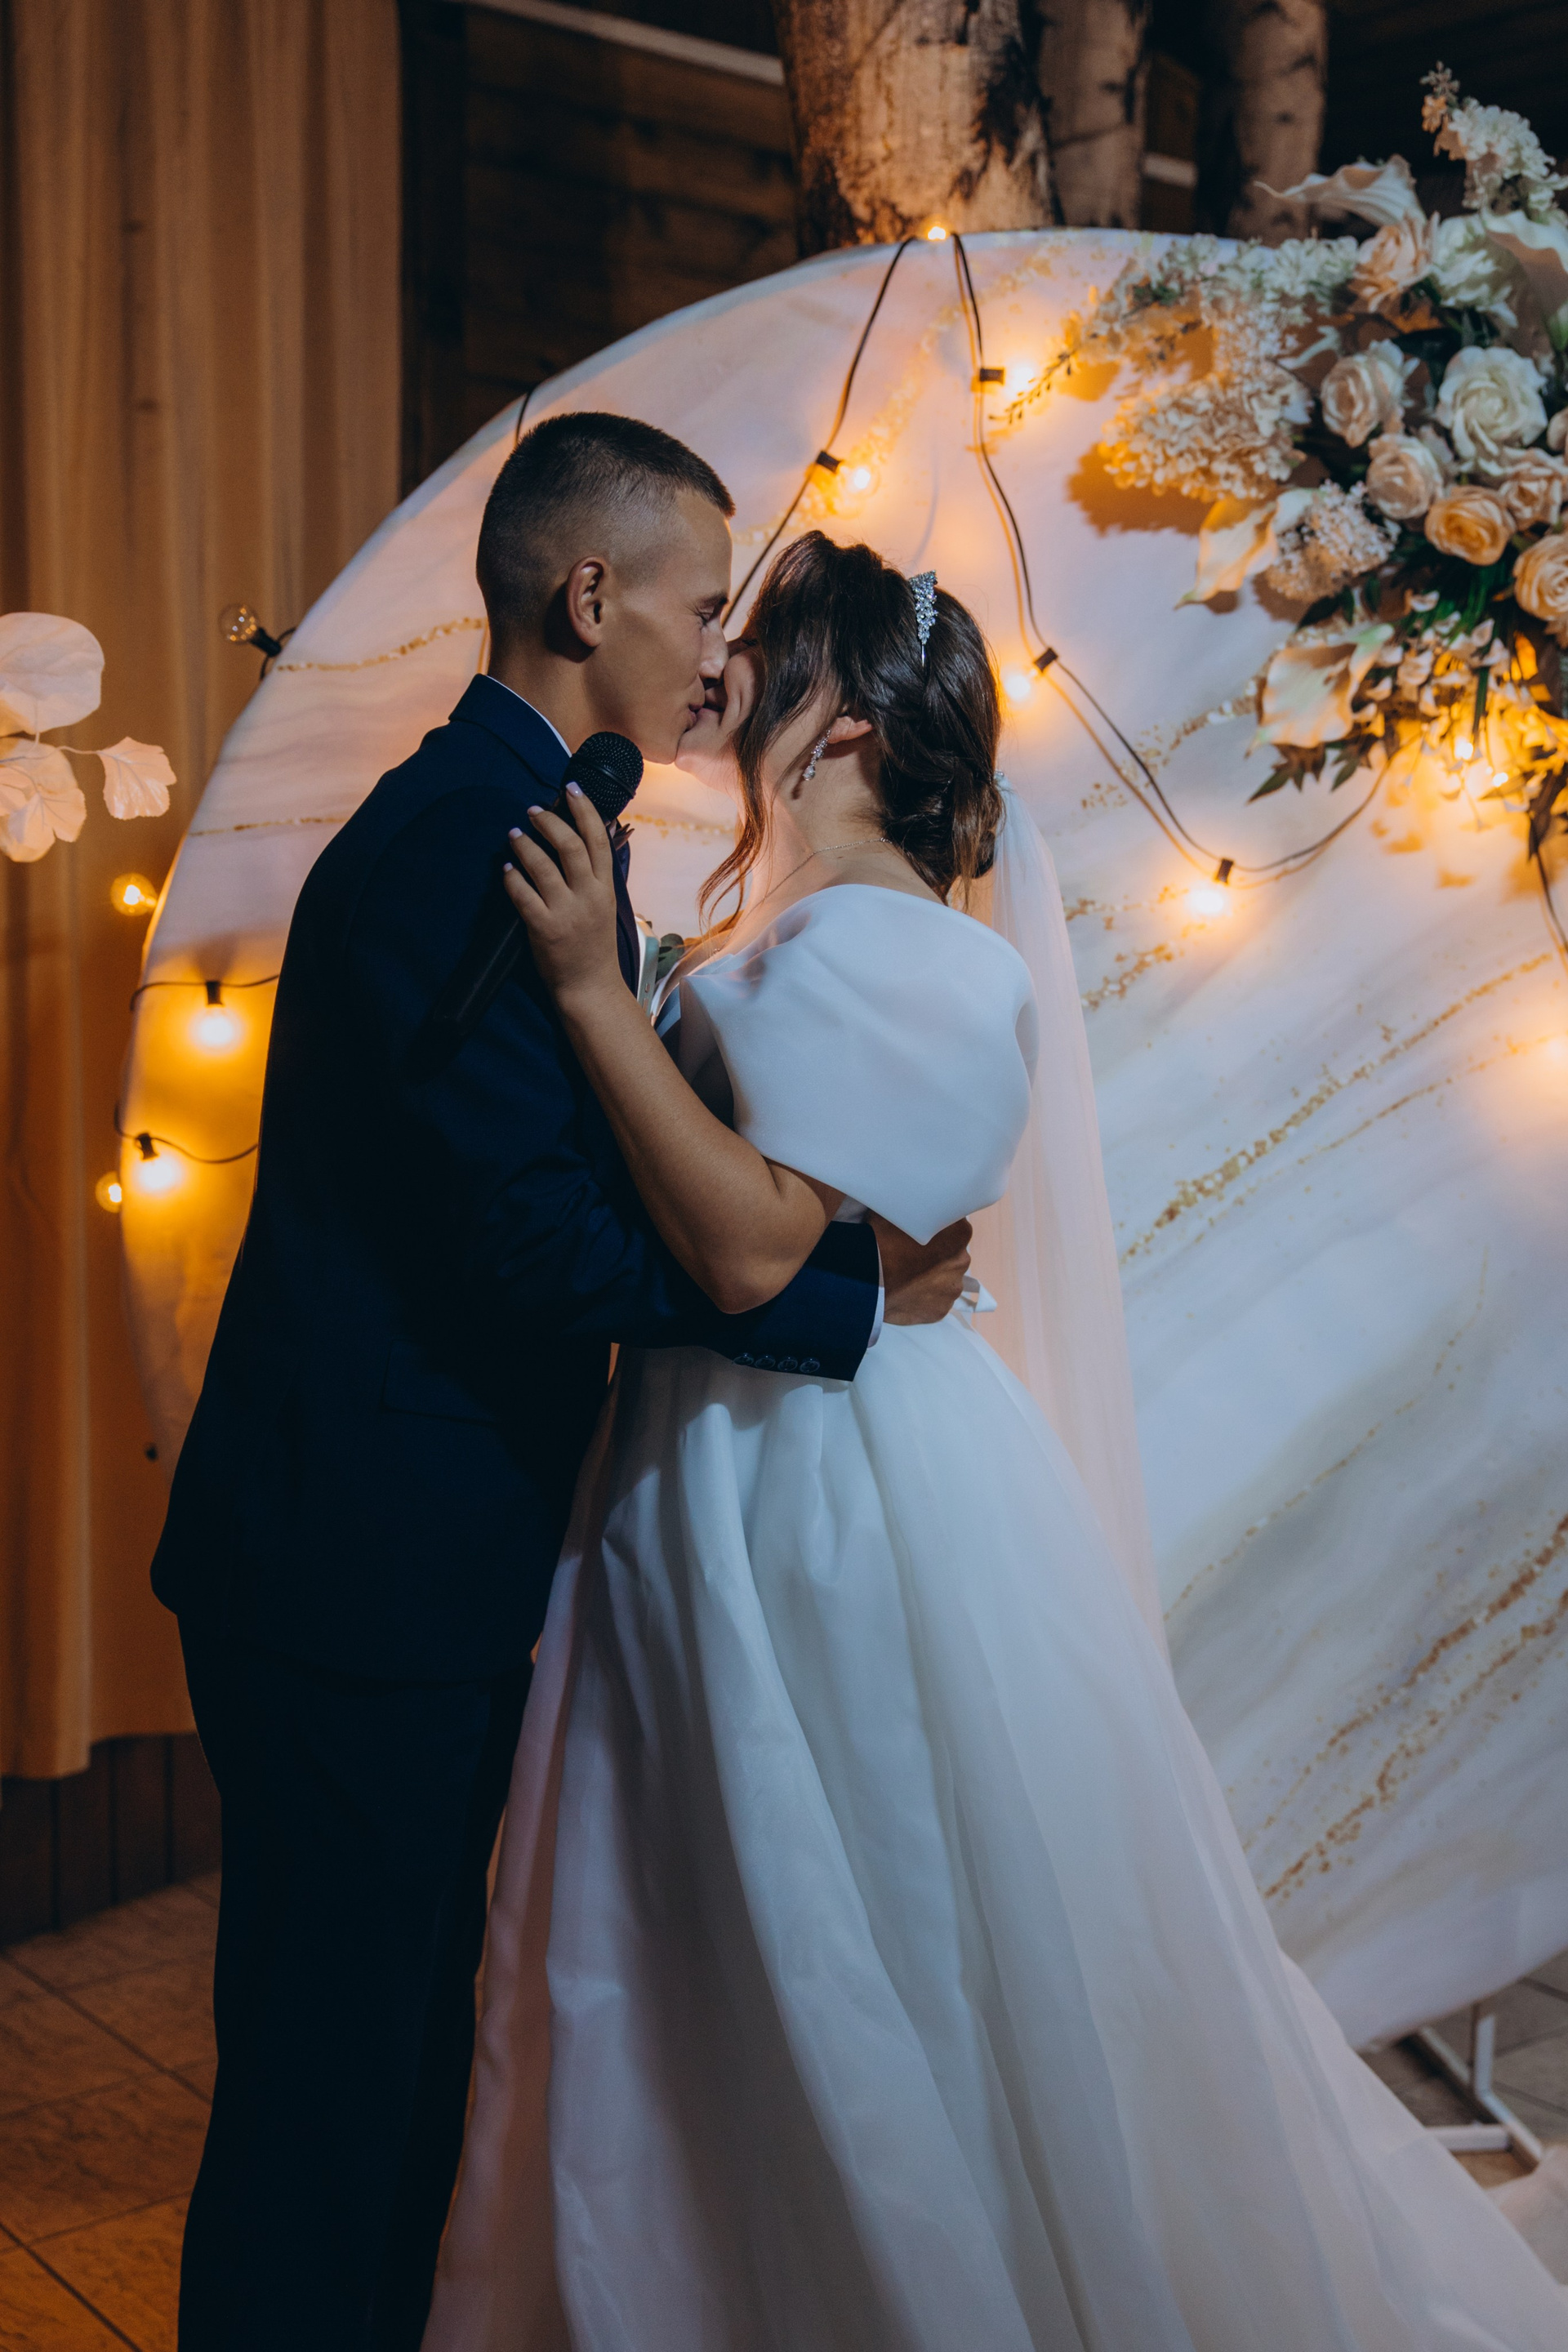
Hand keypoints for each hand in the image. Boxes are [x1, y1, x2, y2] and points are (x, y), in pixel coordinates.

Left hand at [504, 789, 621, 1012]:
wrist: (591, 987)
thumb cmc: (594, 945)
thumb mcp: (604, 906)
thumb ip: (595, 876)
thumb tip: (585, 839)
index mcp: (606, 889)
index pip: (598, 840)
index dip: (585, 810)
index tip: (571, 789)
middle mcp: (588, 896)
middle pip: (570, 846)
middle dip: (548, 821)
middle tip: (532, 810)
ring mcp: (566, 913)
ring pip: (543, 866)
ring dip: (525, 844)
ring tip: (513, 834)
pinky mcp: (544, 929)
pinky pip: (523, 895)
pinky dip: (512, 877)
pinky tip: (505, 868)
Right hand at [871, 1214, 971, 1326]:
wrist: (866, 1277)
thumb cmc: (882, 1239)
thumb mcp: (899, 1212)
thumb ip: (914, 1211)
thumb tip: (910, 1208)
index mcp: (960, 1233)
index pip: (956, 1228)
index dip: (939, 1231)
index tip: (922, 1234)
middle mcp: (962, 1261)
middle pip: (952, 1255)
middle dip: (937, 1256)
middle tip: (912, 1256)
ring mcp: (952, 1289)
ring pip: (945, 1281)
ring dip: (932, 1279)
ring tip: (907, 1278)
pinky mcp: (940, 1311)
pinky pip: (934, 1302)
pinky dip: (924, 1299)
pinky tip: (906, 1293)